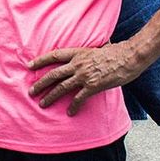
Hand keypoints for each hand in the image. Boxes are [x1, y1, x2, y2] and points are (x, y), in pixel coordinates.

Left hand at [28, 42, 144, 115]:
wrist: (129, 57)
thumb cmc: (116, 52)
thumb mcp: (97, 48)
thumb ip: (88, 54)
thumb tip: (87, 55)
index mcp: (78, 53)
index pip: (54, 55)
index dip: (40, 60)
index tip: (29, 65)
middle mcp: (78, 64)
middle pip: (54, 74)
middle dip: (41, 83)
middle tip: (31, 91)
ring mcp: (85, 75)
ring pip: (62, 87)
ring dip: (51, 96)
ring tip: (43, 103)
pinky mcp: (93, 86)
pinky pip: (80, 98)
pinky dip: (73, 106)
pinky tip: (69, 112)